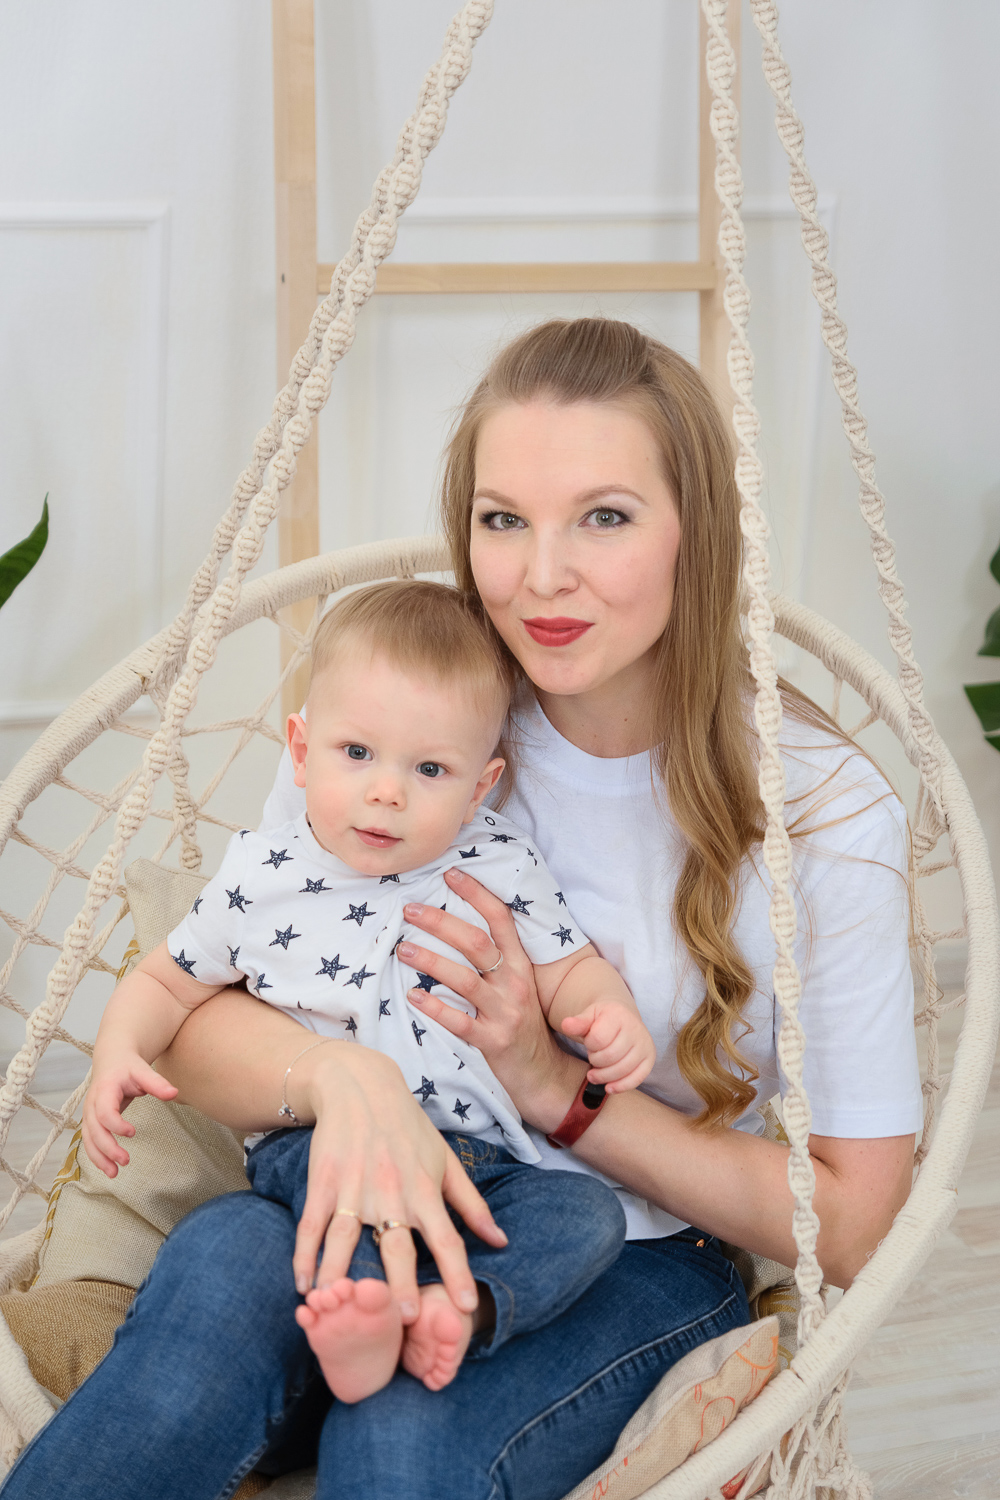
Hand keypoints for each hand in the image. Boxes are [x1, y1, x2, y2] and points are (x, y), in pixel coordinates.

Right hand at [82, 1053, 178, 1177]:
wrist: (112, 1060)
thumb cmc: (128, 1066)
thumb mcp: (143, 1070)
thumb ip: (157, 1083)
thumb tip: (174, 1093)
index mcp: (104, 1090)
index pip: (104, 1112)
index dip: (116, 1124)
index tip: (133, 1133)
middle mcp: (91, 1103)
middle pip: (94, 1130)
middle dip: (107, 1148)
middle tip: (125, 1161)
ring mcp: (88, 1114)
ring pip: (88, 1139)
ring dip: (99, 1158)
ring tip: (114, 1174)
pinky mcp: (90, 1121)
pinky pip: (89, 1141)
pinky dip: (97, 1156)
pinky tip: (108, 1168)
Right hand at [289, 1043, 507, 1322]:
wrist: (360, 1086)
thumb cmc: (409, 1127)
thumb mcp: (446, 1160)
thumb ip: (472, 1204)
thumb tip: (500, 1241)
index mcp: (424, 1189)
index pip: (446, 1237)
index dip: (458, 1272)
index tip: (465, 1308)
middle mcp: (391, 1192)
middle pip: (396, 1245)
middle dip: (401, 1283)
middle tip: (404, 1319)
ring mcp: (354, 1189)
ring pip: (346, 1241)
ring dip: (342, 1276)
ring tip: (340, 1309)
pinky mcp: (324, 1183)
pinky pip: (312, 1226)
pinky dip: (305, 1257)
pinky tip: (304, 1285)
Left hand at [396, 867, 585, 1130]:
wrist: (542, 1071)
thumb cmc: (522, 1021)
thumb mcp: (518, 983)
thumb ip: (497, 958)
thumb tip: (458, 925)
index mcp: (522, 964)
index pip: (501, 920)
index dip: (478, 894)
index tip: (451, 874)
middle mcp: (514, 984)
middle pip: (476, 943)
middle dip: (442, 923)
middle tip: (410, 909)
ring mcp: (504, 1013)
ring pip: (464, 979)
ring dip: (431, 962)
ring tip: (403, 949)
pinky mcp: (492, 1041)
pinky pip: (459, 1022)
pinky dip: (434, 1008)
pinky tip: (412, 997)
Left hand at [561, 1001, 655, 1092]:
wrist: (621, 1018)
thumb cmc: (601, 1020)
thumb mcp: (588, 1016)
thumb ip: (577, 1023)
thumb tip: (566, 1025)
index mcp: (618, 1014)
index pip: (599, 1039)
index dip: (589, 1046)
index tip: (589, 1043)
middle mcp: (636, 1028)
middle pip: (610, 1056)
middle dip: (595, 1060)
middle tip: (592, 1057)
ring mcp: (645, 1044)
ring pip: (622, 1069)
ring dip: (604, 1076)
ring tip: (594, 1074)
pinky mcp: (649, 1058)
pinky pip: (637, 1078)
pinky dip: (621, 1086)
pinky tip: (608, 1088)